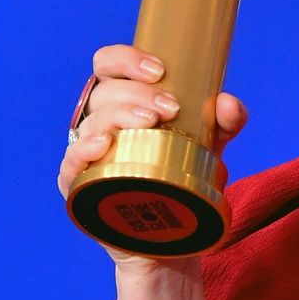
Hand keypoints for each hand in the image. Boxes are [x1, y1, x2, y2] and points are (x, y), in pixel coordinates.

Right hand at [56, 44, 248, 269]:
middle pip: (103, 92)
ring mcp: (86, 154)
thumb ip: (223, 124)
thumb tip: (227, 103)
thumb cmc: (181, 181)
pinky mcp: (79, 187)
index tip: (159, 69)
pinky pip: (71, 163)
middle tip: (170, 108)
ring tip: (152, 122)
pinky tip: (103, 145)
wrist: (171, 240)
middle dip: (137, 92)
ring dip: (120, 115)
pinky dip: (84, 150)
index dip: (126, 59)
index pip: (108, 66)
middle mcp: (98, 123)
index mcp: (122, 102)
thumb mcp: (208, 148)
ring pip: (91, 122)